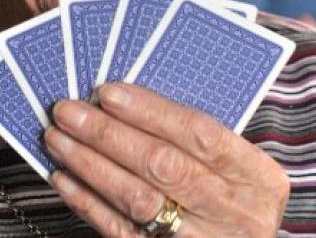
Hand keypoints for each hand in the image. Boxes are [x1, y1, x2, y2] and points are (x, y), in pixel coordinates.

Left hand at [45, 83, 288, 236]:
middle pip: (164, 165)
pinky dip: (88, 202)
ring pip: (138, 199)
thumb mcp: (233, 168)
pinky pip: (122, 232)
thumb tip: (126, 96)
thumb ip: (193, 137)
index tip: (108, 92)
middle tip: (68, 111)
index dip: (151, 111)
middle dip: (108, 133)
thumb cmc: (230, 197)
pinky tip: (66, 178)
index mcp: (257, 177)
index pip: (200, 133)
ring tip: (58, 138)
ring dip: (90, 164)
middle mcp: (236, 213)